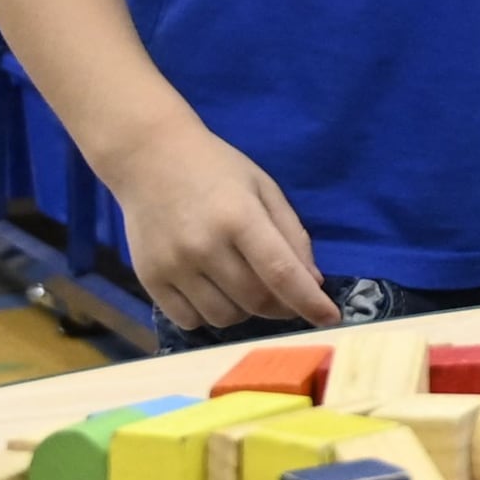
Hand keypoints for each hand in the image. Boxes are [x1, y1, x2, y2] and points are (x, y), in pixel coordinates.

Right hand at [104, 121, 338, 334]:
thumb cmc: (216, 169)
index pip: (281, 272)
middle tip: (286, 297)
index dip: (309, 301)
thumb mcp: (264, 188)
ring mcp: (173, 266)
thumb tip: (313, 282)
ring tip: (244, 287)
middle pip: (255, 301)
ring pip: (223, 317)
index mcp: (240, 218)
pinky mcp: (148, 279)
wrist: (148, 159)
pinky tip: (212, 292)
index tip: (330, 318)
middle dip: (281, 307)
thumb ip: (291, 234)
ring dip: (245, 312)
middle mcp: (204, 246)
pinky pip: (188, 320)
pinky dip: (208, 316)